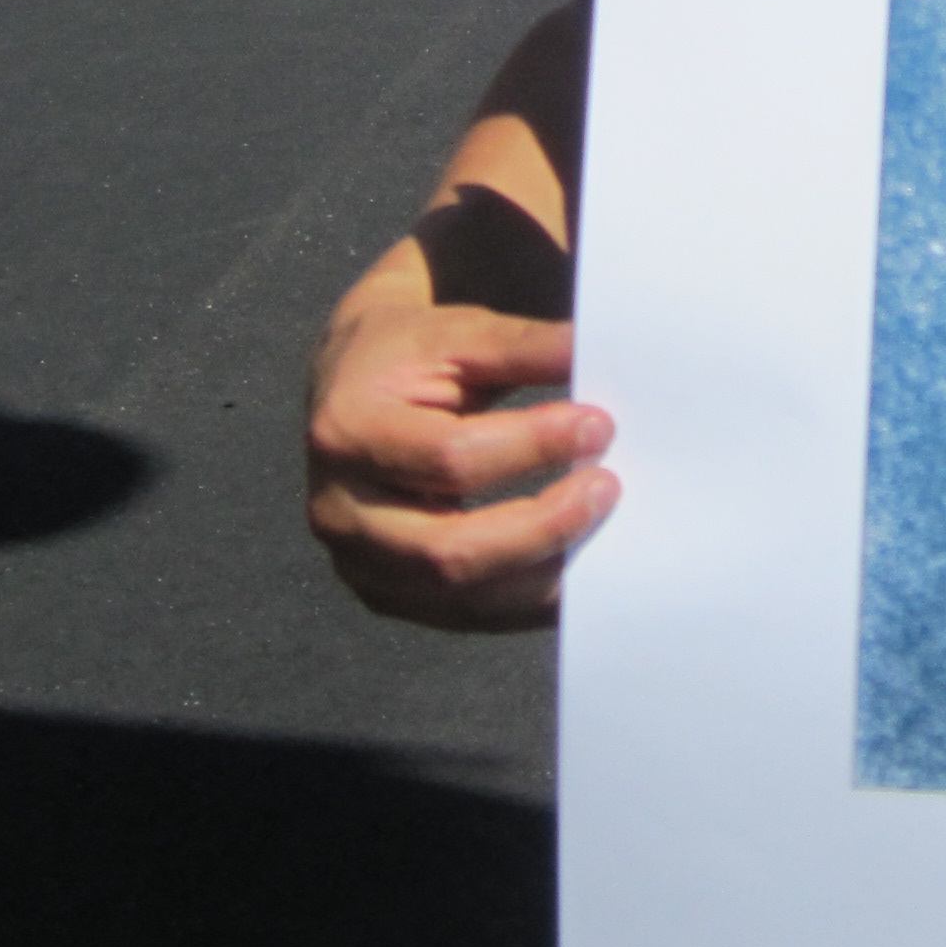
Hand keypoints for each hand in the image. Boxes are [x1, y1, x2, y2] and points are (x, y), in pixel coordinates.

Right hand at [305, 266, 616, 629]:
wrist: (354, 387)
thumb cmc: (412, 356)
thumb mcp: (459, 334)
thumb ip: (526, 347)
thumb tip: (599, 352)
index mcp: (348, 431)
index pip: (450, 457)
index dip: (530, 446)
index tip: (598, 426)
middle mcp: (339, 509)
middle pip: (446, 549)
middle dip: (541, 527)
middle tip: (606, 490)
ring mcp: (357, 560)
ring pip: (459, 594)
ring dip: (541, 571)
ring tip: (602, 530)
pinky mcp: (385, 591)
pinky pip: (465, 613)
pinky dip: (526, 597)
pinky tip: (575, 569)